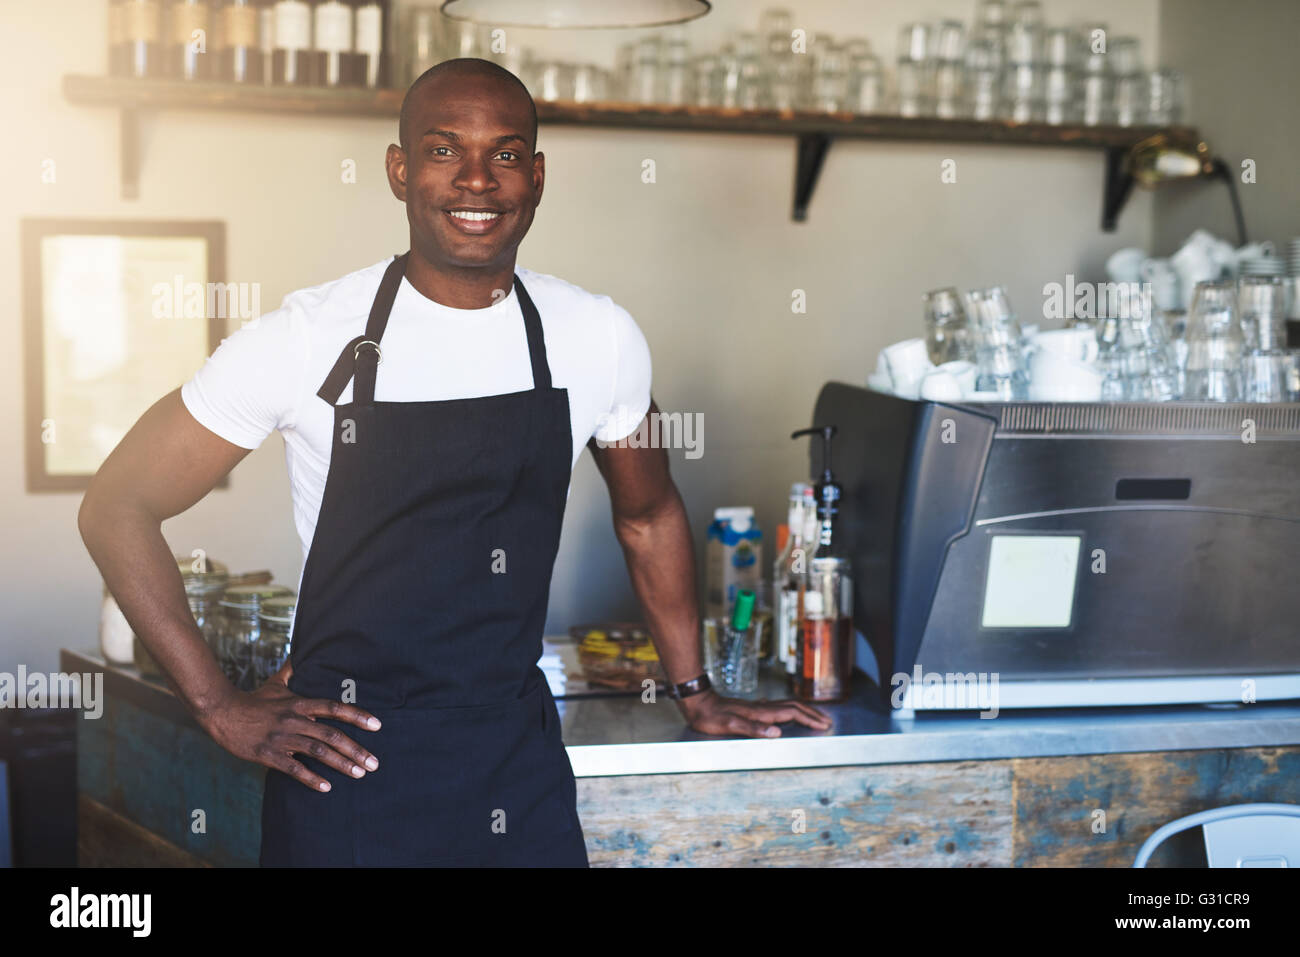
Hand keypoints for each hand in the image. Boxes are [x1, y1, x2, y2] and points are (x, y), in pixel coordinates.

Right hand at [201, 659, 381, 791]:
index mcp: (299, 703)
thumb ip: (292, 671)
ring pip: (317, 752)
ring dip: (341, 764)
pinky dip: (310, 778)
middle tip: (374, 763)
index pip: (335, 707)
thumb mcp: (275, 684)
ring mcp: (282, 737)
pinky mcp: (268, 754)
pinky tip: (326, 787)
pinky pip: (293, 768)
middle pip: (331, 735)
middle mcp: (295, 719)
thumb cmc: (252, 700)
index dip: (358, 715)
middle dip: (356, 750)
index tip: (378, 725)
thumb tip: (300, 654)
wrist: (222, 713)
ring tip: (358, 774)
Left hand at [675, 689, 832, 737]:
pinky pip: (778, 708)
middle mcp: (762, 707)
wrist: (697, 702)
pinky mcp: (751, 709)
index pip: (792, 713)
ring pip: (787, 705)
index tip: (824, 725)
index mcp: (761, 712)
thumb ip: (753, 729)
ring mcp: (757, 707)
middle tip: (827, 721)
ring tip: (815, 717)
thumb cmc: (711, 716)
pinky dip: (790, 711)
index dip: (809, 719)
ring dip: (804, 711)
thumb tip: (777, 733)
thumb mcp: (730, 725)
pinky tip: (787, 716)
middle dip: (812, 714)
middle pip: (795, 706)